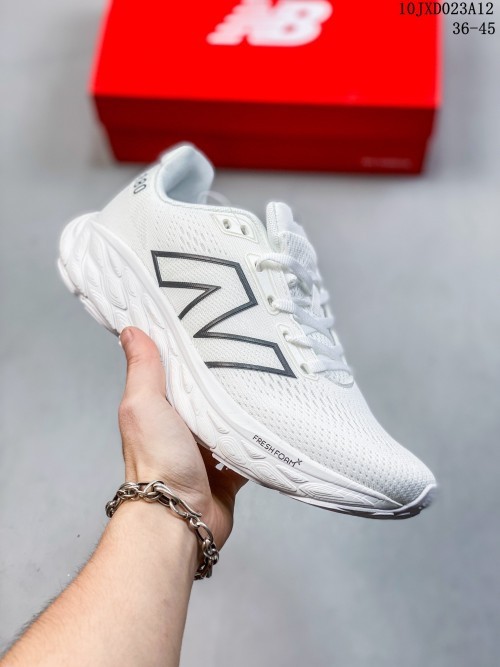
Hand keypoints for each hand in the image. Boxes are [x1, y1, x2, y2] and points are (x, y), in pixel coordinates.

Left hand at [118, 327, 246, 548]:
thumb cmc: (157, 463)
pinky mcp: (229, 474)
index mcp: (161, 410)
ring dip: (244, 410)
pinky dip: (259, 442)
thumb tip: (131, 332)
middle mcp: (182, 430)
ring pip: (231, 423)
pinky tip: (274, 423)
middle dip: (224, 379)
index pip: (176, 372)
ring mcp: (206, 453)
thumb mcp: (144, 405)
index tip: (209, 325)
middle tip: (250, 352)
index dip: (189, 351)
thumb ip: (143, 369)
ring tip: (268, 382)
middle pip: (207, 397)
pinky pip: (249, 452)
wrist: (179, 517)